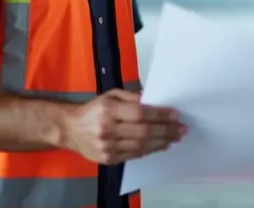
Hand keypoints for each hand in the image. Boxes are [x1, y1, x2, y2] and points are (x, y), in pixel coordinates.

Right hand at [62, 89, 186, 164]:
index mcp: (108, 110)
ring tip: (175, 137)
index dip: (160, 114)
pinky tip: (161, 145)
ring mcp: (107, 147)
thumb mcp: (111, 95)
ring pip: (141, 146)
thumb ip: (131, 97)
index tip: (175, 114)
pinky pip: (134, 155)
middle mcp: (107, 129)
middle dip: (166, 130)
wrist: (71, 129)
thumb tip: (154, 101)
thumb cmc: (94, 109)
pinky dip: (149, 150)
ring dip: (162, 142)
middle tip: (182, 129)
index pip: (140, 113)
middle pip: (143, 132)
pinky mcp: (108, 159)